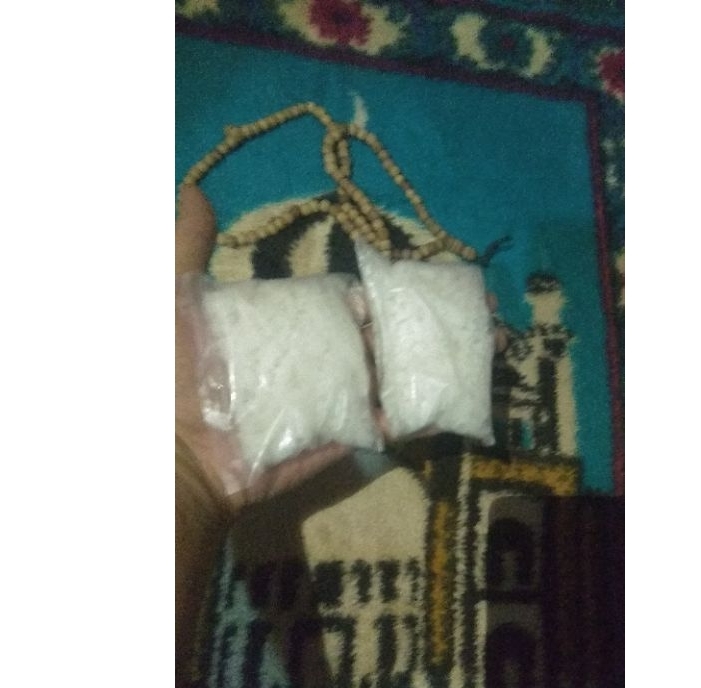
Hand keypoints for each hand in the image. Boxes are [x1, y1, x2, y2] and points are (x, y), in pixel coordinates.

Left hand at [175, 185, 507, 511]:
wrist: (180, 457)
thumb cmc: (180, 377)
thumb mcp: (179, 303)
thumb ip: (189, 251)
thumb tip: (194, 190)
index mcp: (295, 329)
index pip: (353, 302)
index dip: (391, 289)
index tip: (431, 276)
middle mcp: (323, 361)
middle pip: (386, 338)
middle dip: (432, 324)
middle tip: (481, 309)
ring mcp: (338, 401)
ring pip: (399, 377)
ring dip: (443, 363)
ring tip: (492, 344)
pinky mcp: (346, 436)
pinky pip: (392, 423)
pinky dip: (427, 413)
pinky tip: (466, 395)